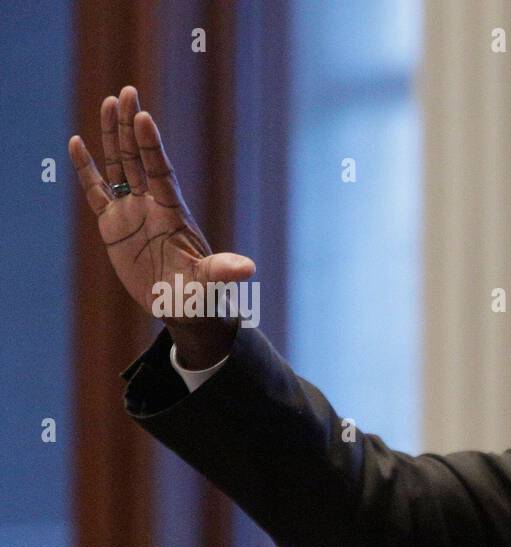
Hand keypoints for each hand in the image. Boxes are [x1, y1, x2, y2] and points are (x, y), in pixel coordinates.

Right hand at [68, 85, 252, 366]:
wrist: (184, 305)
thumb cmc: (201, 293)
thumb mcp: (210, 281)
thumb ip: (223, 271)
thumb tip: (249, 270)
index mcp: (173, 212)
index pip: (160, 170)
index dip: (151, 145)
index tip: (144, 116)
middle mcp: (152, 204)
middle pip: (139, 157)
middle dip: (132, 126)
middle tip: (127, 92)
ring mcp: (132, 211)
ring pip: (119, 165)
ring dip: (113, 136)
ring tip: (109, 102)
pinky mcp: (113, 224)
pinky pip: (96, 191)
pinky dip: (86, 169)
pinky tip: (77, 143)